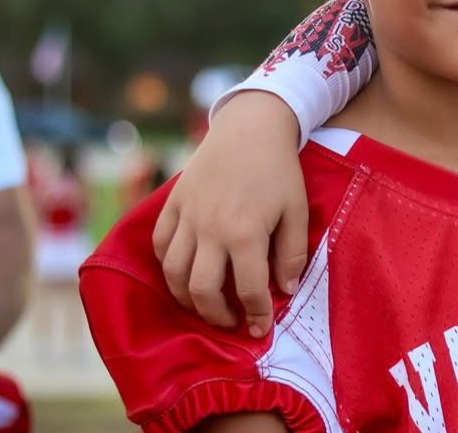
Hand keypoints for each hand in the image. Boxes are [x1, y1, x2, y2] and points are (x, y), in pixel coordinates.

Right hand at [152, 92, 308, 337]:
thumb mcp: (297, 210)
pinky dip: (167, 266)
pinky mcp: (172, 204)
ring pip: (174, 273)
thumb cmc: (279, 170)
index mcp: (246, 234)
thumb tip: (285, 291)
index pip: (248, 290)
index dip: (256, 315)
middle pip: (202, 290)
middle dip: (216, 316)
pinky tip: (183, 273)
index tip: (260, 329)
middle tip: (231, 321)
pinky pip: (160, 245)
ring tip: (205, 304)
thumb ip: (292, 254)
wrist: (249, 127)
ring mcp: (187, 217)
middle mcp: (210, 230)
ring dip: (187, 298)